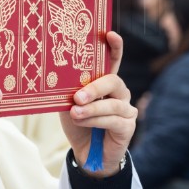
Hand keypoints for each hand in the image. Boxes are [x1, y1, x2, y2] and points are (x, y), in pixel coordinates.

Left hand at [60, 31, 136, 177]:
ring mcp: (126, 108)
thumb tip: (60, 77)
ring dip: (91, 109)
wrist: (86, 154)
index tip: (110, 34)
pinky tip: (83, 123)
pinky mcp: (128, 126)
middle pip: (113, 81)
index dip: (114, 47)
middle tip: (77, 96)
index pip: (113, 60)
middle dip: (95, 88)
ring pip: (112, 104)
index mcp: (105, 82)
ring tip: (75, 113)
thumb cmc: (78, 124)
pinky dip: (95, 121)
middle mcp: (119, 92)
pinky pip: (113, 120)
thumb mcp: (69, 104)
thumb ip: (70, 91)